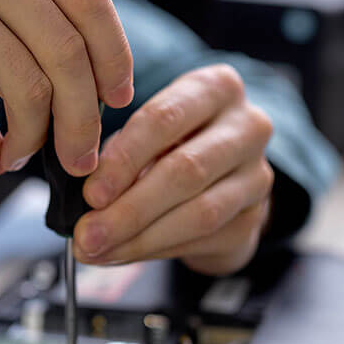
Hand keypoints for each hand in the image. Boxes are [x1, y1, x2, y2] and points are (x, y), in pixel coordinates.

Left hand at [73, 65, 273, 275]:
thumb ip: (119, 156)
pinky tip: (122, 255)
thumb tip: (86, 201)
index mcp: (214, 88)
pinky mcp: (254, 218)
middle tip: (88, 234)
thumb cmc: (171, 145)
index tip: (91, 194)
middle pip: (185, 171)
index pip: (164, 120)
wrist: (221, 177)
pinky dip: (155, 251)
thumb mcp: (146, 134)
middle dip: (128, 210)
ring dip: (140, 238)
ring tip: (99, 250)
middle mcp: (247, 127)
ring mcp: (257, 175)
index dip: (124, 160)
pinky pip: (202, 240)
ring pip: (199, 213)